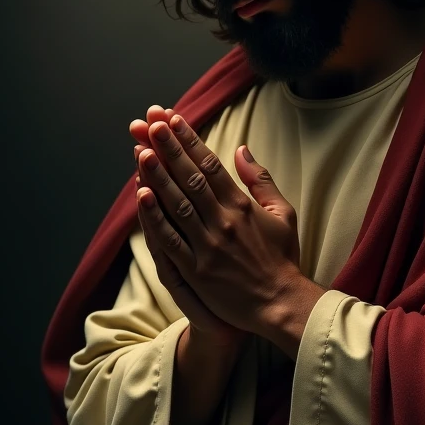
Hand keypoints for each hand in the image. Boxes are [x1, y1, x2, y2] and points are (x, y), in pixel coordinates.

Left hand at [130, 107, 302, 338]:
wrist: (281, 304)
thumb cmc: (283, 258)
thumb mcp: (284, 212)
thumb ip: (261, 179)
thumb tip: (242, 149)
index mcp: (242, 205)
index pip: (211, 165)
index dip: (190, 141)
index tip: (173, 120)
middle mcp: (223, 221)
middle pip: (190, 178)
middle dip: (168, 149)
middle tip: (149, 124)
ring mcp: (207, 246)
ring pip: (176, 204)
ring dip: (157, 176)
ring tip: (141, 151)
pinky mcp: (195, 270)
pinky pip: (170, 240)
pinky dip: (154, 217)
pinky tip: (142, 196)